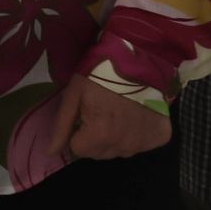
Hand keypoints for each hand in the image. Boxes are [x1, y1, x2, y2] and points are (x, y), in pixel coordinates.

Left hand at [48, 75, 171, 160]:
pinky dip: (138, 134)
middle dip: (96, 136)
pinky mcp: (160, 136)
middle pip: (99, 153)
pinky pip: (142, 144)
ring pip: (119, 150)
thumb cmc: (101, 73)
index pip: (78, 149)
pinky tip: (136, 115)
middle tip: (102, 111)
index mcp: (98, 136)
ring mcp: (143, 143)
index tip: (85, 112)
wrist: (139, 57)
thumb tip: (51, 152)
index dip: (78, 130)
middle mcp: (122, 146)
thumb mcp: (74, 93)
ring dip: (116, 137)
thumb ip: (62, 125)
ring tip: (120, 111)